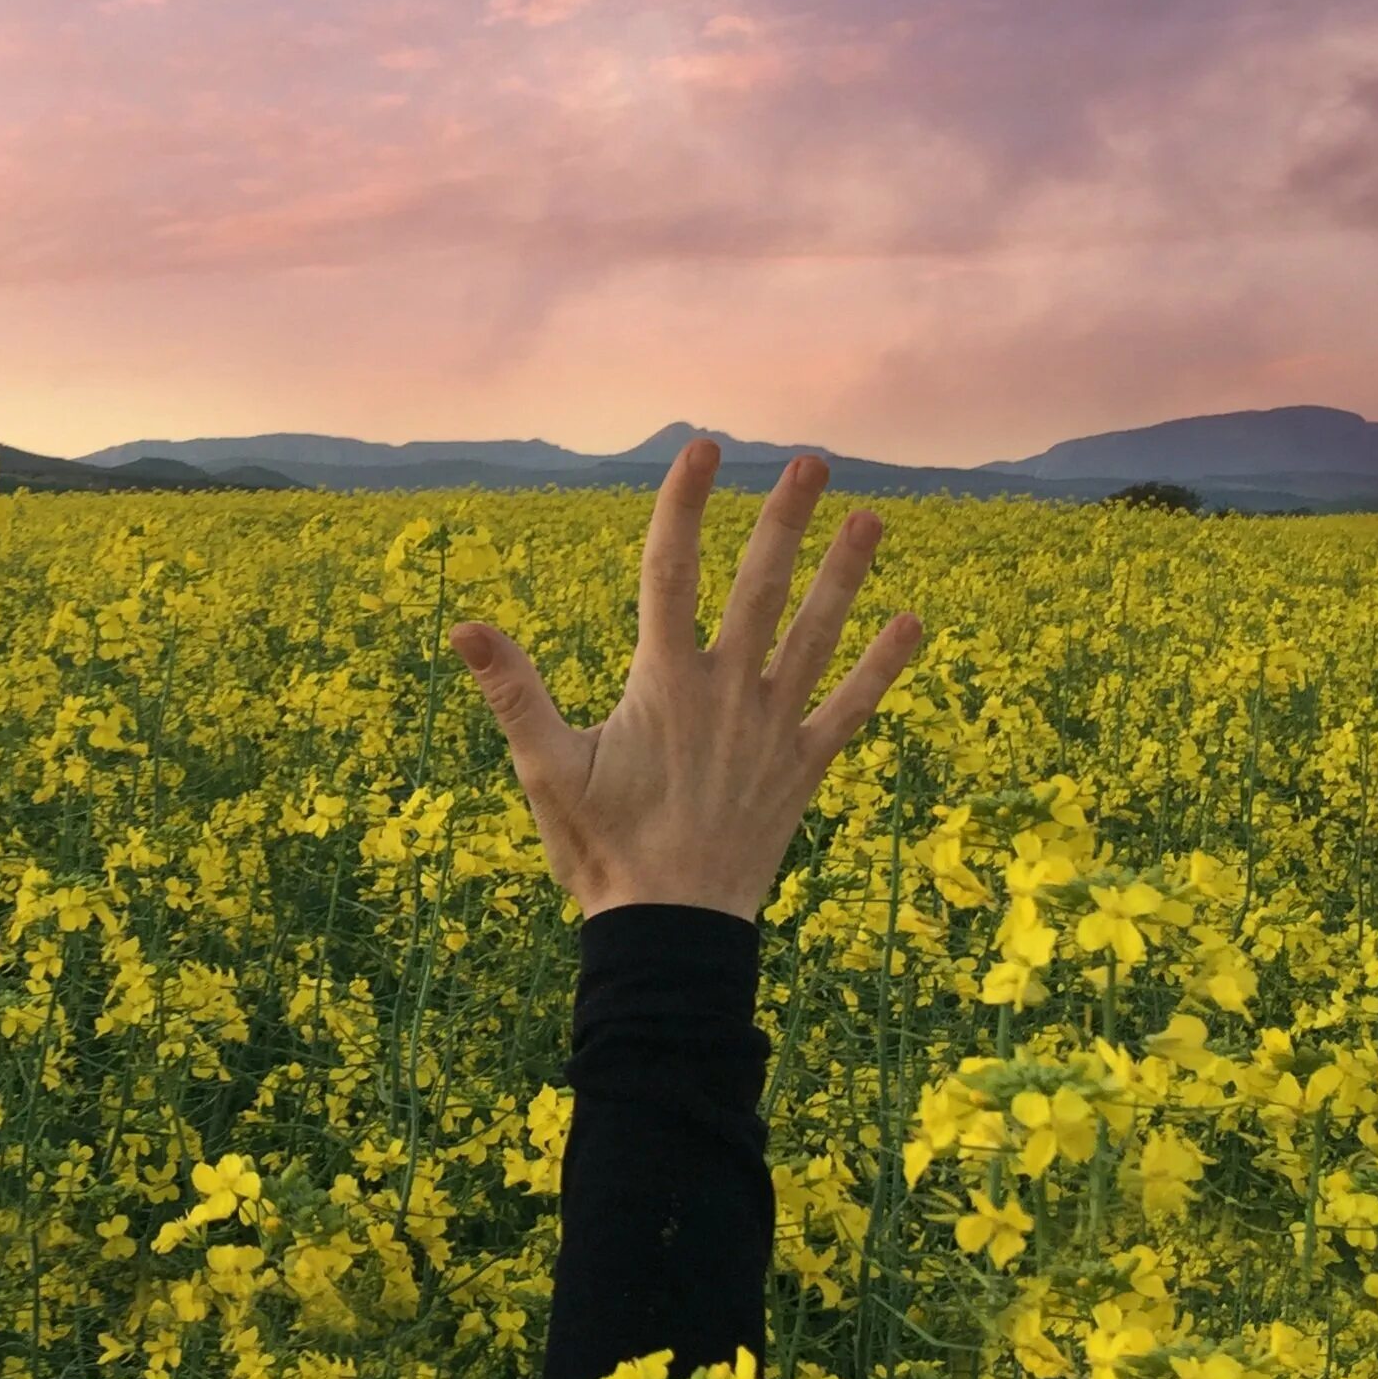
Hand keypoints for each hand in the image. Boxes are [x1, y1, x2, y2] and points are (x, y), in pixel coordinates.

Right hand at [448, 438, 922, 923]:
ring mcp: (771, 728)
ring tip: (871, 519)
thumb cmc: (601, 850)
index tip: (701, 449)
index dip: (684, 506)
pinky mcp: (802, 769)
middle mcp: (726, 693)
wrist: (670, 930)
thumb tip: (465, 627)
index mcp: (663, 683)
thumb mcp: (545, 769)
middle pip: (760, 587)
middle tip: (811, 460)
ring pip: (816, 636)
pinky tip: (912, 625)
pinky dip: (881, 668)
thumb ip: (512, 692)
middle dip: (784, 520)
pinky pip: (850, 709)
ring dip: (844, 576)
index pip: (670, 572)